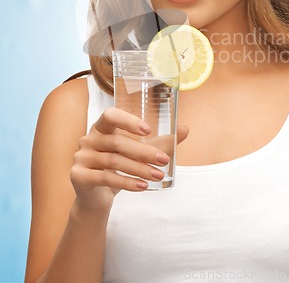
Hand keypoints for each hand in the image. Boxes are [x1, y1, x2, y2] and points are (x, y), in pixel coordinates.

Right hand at [70, 107, 188, 210]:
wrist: (96, 197)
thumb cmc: (118, 167)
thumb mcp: (139, 154)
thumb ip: (160, 142)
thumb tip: (185, 129)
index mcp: (101, 127)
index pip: (110, 115)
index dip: (128, 120)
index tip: (148, 130)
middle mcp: (88, 139)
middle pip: (117, 142)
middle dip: (144, 152)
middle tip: (164, 160)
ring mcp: (81, 157)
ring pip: (114, 161)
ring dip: (139, 169)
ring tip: (158, 176)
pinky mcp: (78, 176)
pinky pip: (106, 178)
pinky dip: (127, 182)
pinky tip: (143, 186)